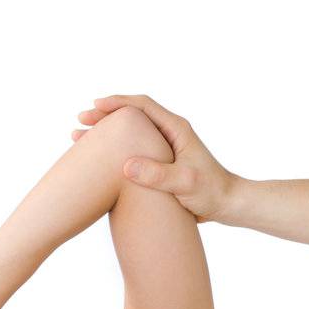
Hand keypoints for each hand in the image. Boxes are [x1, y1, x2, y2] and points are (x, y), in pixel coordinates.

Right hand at [74, 94, 240, 223]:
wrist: (228, 205)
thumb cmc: (211, 192)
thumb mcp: (184, 183)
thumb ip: (157, 174)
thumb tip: (126, 165)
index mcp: (176, 128)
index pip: (142, 106)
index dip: (117, 103)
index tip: (94, 107)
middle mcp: (170, 133)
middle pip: (132, 116)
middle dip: (105, 116)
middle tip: (80, 122)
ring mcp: (165, 147)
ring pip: (130, 133)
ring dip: (107, 134)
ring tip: (81, 138)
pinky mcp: (162, 162)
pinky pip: (135, 150)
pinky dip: (116, 151)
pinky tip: (101, 160)